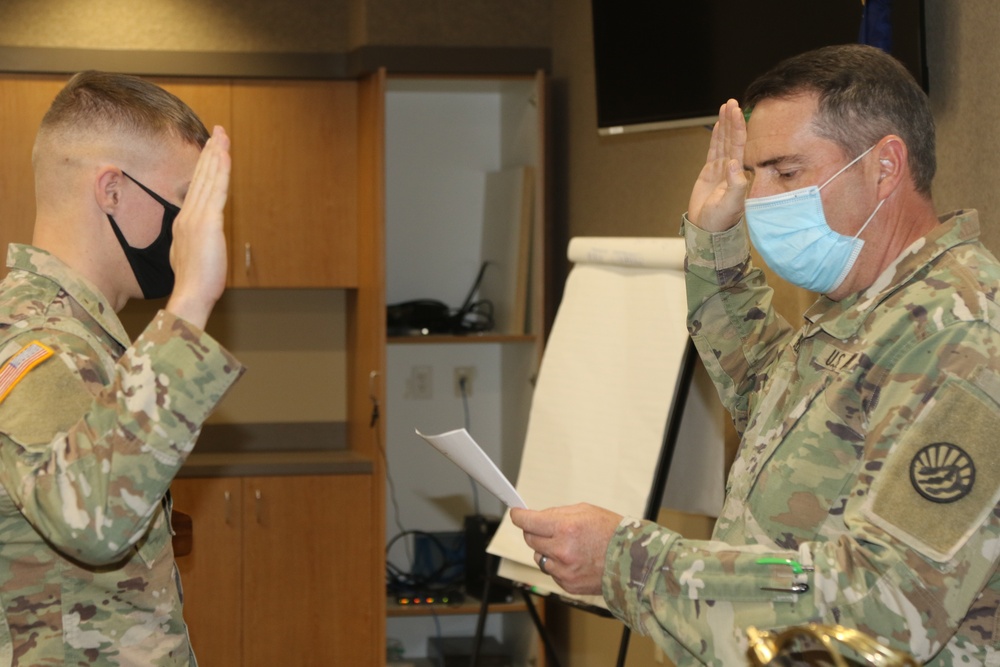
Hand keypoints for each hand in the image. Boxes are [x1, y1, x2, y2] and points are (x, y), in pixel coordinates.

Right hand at [166, 125, 230, 329]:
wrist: (190, 295)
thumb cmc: (193, 283)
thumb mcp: (190, 257)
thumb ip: (194, 243)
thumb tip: (199, 241)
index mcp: (183, 223)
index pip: (195, 189)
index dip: (202, 168)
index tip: (209, 151)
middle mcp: (187, 216)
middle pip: (200, 177)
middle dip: (209, 153)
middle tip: (217, 132)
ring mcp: (196, 217)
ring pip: (208, 179)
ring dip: (216, 155)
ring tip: (221, 135)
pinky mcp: (208, 222)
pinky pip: (216, 190)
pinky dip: (220, 170)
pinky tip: (224, 155)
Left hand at [509, 503, 622, 594]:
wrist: (633, 561)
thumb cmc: (612, 532)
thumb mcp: (585, 511)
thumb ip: (558, 513)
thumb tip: (536, 516)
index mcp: (565, 528)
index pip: (528, 522)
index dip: (519, 517)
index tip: (516, 514)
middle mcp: (561, 550)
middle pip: (530, 539)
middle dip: (535, 531)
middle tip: (548, 529)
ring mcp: (564, 570)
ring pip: (539, 557)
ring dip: (546, 550)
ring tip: (568, 546)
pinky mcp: (567, 585)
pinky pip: (551, 572)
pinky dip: (557, 565)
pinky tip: (574, 560)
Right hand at [687, 99, 747, 231]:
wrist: (707, 229)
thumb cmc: (721, 220)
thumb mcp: (732, 204)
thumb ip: (736, 184)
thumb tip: (733, 163)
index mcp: (739, 173)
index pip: (740, 145)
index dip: (739, 128)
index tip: (739, 112)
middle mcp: (732, 168)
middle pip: (732, 139)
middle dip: (733, 121)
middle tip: (732, 102)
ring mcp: (721, 169)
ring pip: (723, 142)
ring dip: (725, 125)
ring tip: (725, 107)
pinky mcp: (709, 173)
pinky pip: (714, 150)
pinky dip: (716, 137)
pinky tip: (719, 126)